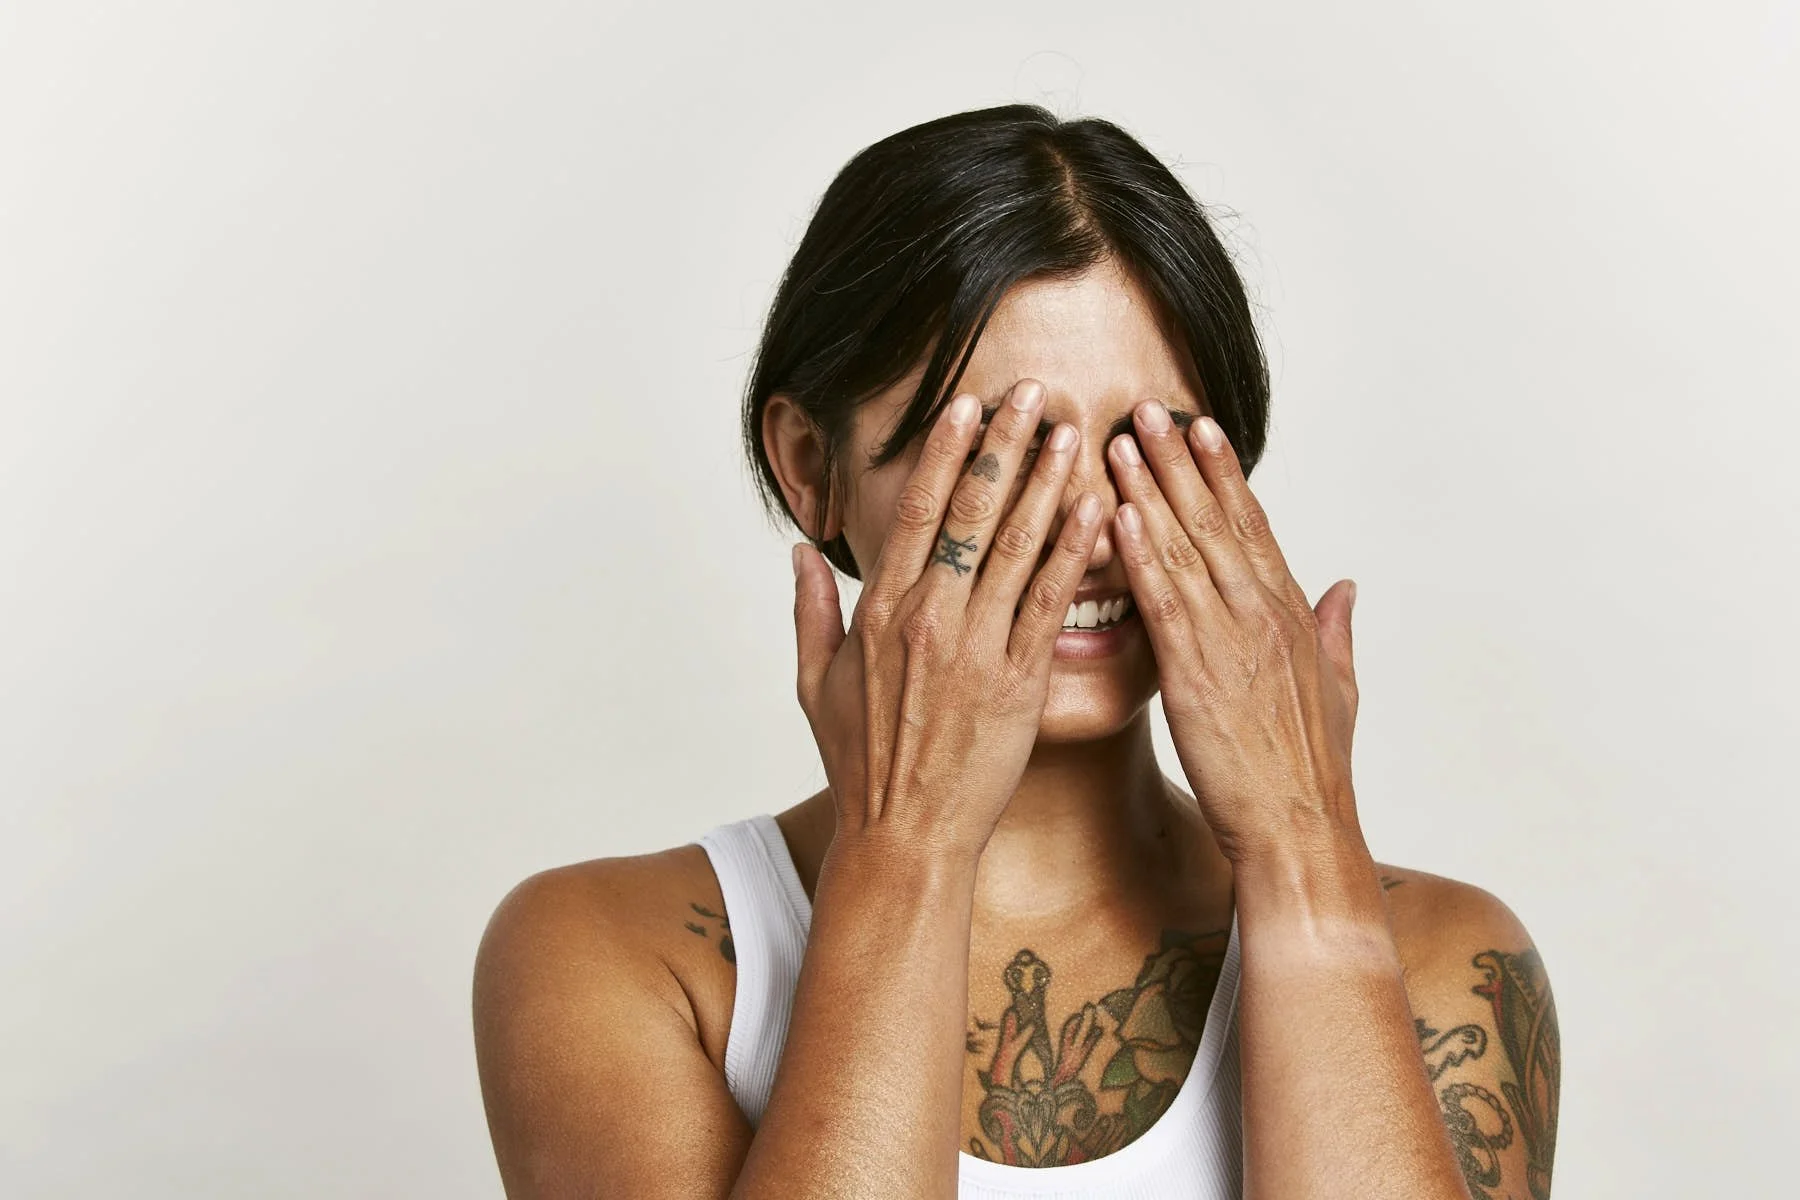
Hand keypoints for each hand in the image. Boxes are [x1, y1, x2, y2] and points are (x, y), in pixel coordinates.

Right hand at [791, 379, 1102, 865]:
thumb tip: (799, 554)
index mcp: (880, 613)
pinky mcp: (1020, 680)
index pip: (917, 513)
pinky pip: (1051, 602)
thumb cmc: (861, 765)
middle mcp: (928, 619)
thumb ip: (810, 612)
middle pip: (971, 513)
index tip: (965, 406)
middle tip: (1030, 393)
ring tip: (1071, 431)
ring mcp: (977, 648)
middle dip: (1003, 446)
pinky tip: (1096, 507)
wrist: (905, 837)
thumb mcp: (815, 685)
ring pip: (1017, 546)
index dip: (943, 454)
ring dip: (1046, 481)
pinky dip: (1074, 550)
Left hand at [1105, 400, 1361, 864]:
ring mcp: (1232, 642)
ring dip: (1150, 490)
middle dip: (1180, 460)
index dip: (1225, 474)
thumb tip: (1344, 585)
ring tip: (1120, 440)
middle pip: (1218, 520)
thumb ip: (1335, 631)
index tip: (1201, 428)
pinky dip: (1140, 555)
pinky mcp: (1197, 677)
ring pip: (1186, 548)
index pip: (1254, 526)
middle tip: (1148, 408)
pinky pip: (1164, 603)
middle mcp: (1264, 616)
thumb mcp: (1339, 692)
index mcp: (1291, 615)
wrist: (1300, 833)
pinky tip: (1116, 516)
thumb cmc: (1311, 773)